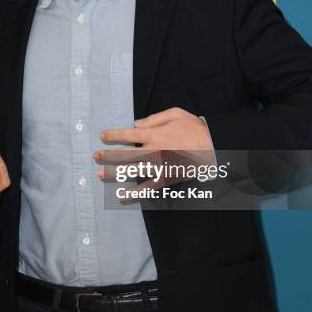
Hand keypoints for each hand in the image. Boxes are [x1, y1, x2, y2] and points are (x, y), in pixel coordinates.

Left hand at [94, 108, 214, 197]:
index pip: (126, 134)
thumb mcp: (175, 114)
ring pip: (130, 171)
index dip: (112, 135)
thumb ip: (153, 118)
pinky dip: (133, 194)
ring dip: (113, 173)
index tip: (102, 136)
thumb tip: (134, 123)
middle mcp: (152, 151)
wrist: (215, 146)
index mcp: (154, 134)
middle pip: (124, 154)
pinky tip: (121, 197)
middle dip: (108, 155)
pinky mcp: (165, 180)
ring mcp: (158, 167)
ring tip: (100, 174)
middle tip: (96, 156)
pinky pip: (146, 189)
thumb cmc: (195, 128)